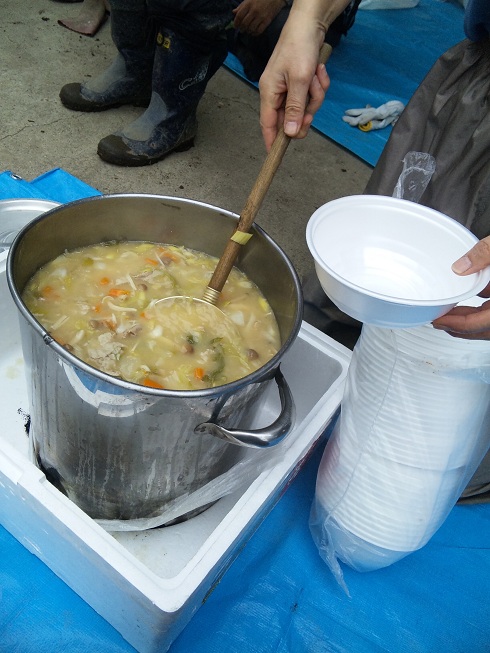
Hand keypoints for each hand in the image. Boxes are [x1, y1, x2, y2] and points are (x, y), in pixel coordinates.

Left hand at [233, 0, 284, 35]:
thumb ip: (241, 6)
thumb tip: (234, 12)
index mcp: (248, 4)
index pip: (239, 16)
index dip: (236, 23)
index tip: (235, 26)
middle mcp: (254, 11)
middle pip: (244, 24)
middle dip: (242, 28)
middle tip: (242, 30)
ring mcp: (261, 16)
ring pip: (251, 28)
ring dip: (248, 31)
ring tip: (248, 31)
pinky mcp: (267, 20)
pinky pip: (259, 30)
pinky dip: (255, 33)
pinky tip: (254, 33)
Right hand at [258, 10, 329, 149]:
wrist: (310, 24)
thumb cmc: (299, 47)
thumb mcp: (299, 80)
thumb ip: (294, 109)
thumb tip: (288, 132)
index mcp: (269, 92)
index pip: (267, 124)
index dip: (271, 141)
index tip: (275, 156)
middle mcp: (276, 92)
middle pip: (291, 118)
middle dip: (306, 112)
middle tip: (312, 108)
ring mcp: (288, 88)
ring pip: (305, 107)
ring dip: (315, 95)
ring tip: (315, 77)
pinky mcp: (299, 83)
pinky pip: (311, 95)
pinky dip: (318, 86)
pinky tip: (318, 72)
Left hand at [432, 236, 489, 339]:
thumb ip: (484, 254)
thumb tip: (460, 267)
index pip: (481, 324)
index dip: (458, 325)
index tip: (438, 322)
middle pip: (483, 328)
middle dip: (460, 327)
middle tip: (438, 322)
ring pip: (488, 319)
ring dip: (469, 318)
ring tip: (447, 313)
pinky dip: (479, 306)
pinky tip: (468, 295)